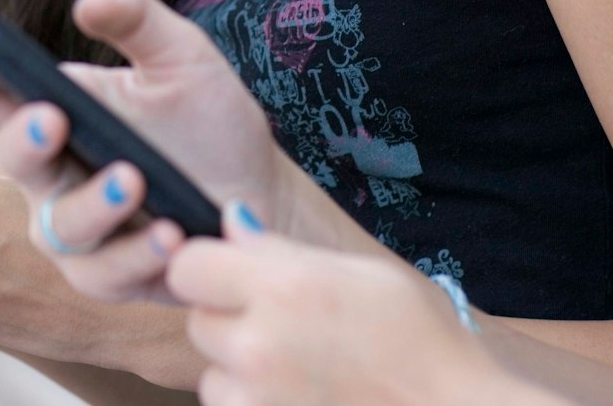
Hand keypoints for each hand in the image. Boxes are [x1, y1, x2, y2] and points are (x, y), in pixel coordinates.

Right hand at [0, 0, 284, 304]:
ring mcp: (75, 230)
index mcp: (51, 109)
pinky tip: (169, 232)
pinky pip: (109, 273)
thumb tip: (92, 1)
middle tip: (52, 117)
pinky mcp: (112, 276)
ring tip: (132, 178)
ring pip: (59, 227)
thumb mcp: (181, 57)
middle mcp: (50, 172)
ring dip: (92, 203)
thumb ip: (138, 20)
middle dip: (25, 139)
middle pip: (13, 160)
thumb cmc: (206, 122)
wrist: (260, 191)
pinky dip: (138, 253)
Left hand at [169, 205, 523, 405]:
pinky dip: (253, 404)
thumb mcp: (364, 271)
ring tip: (294, 367)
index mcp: (284, 287)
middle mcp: (260, 344)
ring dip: (238, 370)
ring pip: (210, 375)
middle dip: (228, 317)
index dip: (207, 266)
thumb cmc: (425, 341)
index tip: (232, 272)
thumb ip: (283, 250)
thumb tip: (231, 224)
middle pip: (198, 320)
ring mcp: (260, 399)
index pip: (187, 266)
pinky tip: (298, 396)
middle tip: (281, 322)